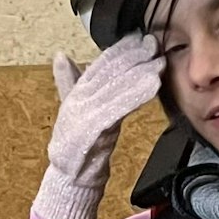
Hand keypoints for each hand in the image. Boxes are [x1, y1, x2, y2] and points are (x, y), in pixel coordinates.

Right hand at [31, 34, 164, 218]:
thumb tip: (61, 56)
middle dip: (133, 56)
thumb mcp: (72, 110)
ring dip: (138, 73)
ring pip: (115, 87)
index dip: (120, 49)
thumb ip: (68, 83)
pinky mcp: (92, 131)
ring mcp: (84, 114)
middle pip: (109, 72)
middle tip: (153, 43)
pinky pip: (117, 109)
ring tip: (157, 62)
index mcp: (77, 93)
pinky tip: (152, 85)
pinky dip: (134, 95)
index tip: (140, 37)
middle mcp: (78, 100)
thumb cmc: (75, 147)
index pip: (100, 64)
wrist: (69, 181)